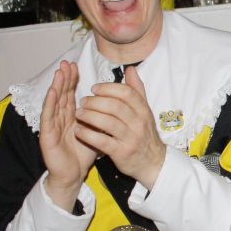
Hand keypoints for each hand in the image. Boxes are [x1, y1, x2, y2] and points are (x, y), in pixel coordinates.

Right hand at [39, 61, 96, 209]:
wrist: (73, 174)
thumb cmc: (84, 152)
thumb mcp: (96, 129)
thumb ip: (101, 114)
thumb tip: (113, 100)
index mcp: (71, 115)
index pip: (71, 94)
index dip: (72, 80)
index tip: (76, 65)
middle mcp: (60, 118)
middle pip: (61, 94)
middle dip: (64, 78)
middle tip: (66, 63)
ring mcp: (53, 126)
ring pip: (54, 103)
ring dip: (55, 86)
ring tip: (59, 73)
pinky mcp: (47, 136)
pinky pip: (48, 118)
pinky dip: (49, 104)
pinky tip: (52, 93)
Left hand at [73, 65, 167, 186]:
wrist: (152, 162)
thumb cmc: (144, 133)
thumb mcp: (145, 111)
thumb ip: (137, 89)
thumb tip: (130, 69)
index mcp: (143, 110)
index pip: (126, 93)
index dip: (108, 88)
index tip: (94, 88)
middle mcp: (139, 123)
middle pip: (115, 106)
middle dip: (95, 101)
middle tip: (83, 101)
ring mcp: (130, 138)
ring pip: (108, 122)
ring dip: (89, 116)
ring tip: (78, 113)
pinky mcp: (121, 153)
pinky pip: (102, 141)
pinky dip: (88, 134)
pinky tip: (78, 130)